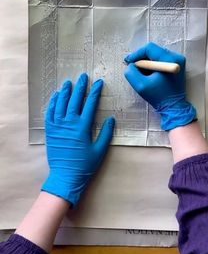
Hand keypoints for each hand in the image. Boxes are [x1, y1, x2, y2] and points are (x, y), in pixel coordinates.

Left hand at [41, 73, 114, 206]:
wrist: (65, 177)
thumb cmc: (84, 165)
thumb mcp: (100, 151)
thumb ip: (106, 133)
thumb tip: (111, 119)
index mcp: (83, 127)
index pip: (90, 104)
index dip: (95, 92)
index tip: (99, 82)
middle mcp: (70, 123)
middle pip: (75, 99)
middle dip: (80, 86)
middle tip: (83, 76)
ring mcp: (58, 126)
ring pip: (61, 103)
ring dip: (65, 91)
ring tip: (68, 82)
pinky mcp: (50, 130)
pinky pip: (50, 113)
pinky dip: (53, 102)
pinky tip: (56, 96)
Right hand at [124, 42, 195, 130]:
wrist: (174, 108)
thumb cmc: (159, 97)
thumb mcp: (141, 86)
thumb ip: (132, 73)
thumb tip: (130, 65)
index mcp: (170, 59)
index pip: (149, 48)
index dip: (136, 54)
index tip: (128, 63)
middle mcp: (176, 57)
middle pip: (152, 51)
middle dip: (140, 59)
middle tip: (132, 68)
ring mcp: (177, 61)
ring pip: (155, 55)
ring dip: (145, 63)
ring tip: (140, 73)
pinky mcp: (175, 66)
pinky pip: (159, 60)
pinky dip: (151, 66)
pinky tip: (147, 75)